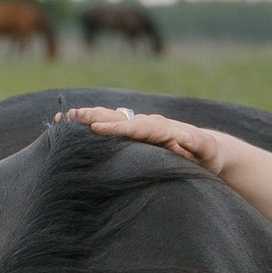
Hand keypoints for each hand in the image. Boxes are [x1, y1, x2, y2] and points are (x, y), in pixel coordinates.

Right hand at [60, 105, 239, 176]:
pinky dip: (91, 125)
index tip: (95, 129)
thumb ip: (198, 145)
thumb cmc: (208, 156)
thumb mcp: (208, 152)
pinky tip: (72, 127)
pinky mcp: (135, 133)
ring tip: (62, 119)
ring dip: (86, 118)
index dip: (115, 128)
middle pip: (117, 117)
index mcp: (162, 129)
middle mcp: (148, 123)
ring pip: (110, 119)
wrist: (209, 149)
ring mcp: (140, 126)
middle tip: (69, 119)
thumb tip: (184, 136)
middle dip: (92, 117)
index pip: (136, 127)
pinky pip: (111, 126)